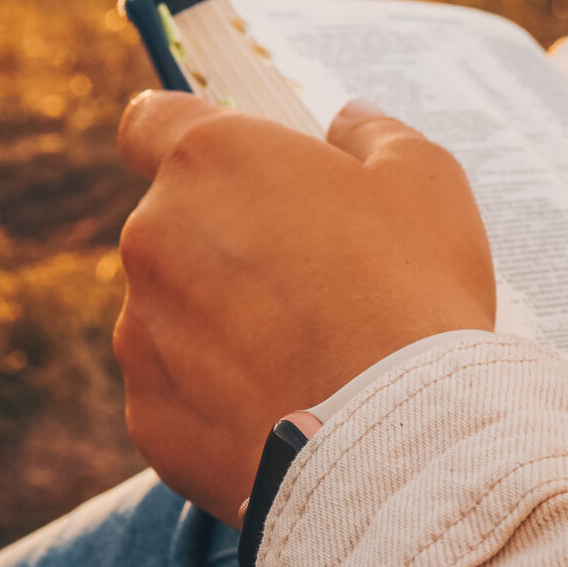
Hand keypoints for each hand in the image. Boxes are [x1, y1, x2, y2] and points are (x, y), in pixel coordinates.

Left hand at [114, 93, 497, 521]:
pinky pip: (177, 390)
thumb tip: (348, 122)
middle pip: (176, 224)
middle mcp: (154, 235)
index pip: (149, 121)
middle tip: (313, 276)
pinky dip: (219, 395)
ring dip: (222, 320)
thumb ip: (374, 135)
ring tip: (308, 354)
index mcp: (210, 160)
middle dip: (229, 242)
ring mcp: (142, 329)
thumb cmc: (413, 296)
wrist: (395, 445)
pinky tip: (286, 406)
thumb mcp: (425, 182)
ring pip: (174, 310)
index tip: (224, 166)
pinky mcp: (148, 412)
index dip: (183, 135)